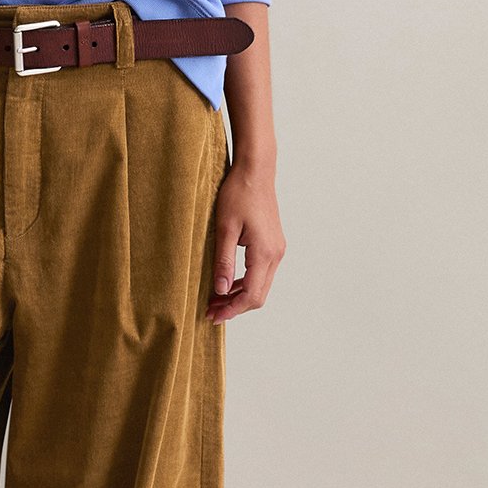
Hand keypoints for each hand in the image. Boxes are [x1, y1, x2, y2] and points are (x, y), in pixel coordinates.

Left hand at [207, 164, 285, 321]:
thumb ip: (223, 260)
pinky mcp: (273, 244)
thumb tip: (221, 290)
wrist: (256, 171)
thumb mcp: (225, 228)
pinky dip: (245, 283)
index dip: (231, 309)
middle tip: (211, 312)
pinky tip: (227, 283)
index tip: (212, 315)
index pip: (250, 294)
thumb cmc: (238, 194)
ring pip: (261, 285)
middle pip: (258, 295)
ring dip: (239, 296)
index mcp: (264, 252)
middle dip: (235, 307)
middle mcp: (275, 254)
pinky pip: (261, 273)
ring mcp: (277, 249)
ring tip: (215, 300)